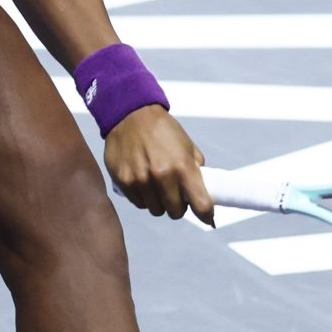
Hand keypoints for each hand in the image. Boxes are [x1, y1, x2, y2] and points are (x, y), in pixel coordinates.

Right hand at [103, 107, 214, 225]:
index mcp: (183, 167)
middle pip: (176, 213)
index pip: (201, 205)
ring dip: (159, 202)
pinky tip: (143, 182)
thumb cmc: (162, 130)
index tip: (207, 216)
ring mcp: (141, 181)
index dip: (206, 214)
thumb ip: (196, 169)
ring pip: (156, 210)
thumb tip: (204, 191)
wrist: (131, 115)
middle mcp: (162, 176)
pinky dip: (144, 197)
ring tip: (157, 186)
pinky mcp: (124, 182)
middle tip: (175, 193)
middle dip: (178, 206)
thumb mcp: (187, 145)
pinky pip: (139, 203)